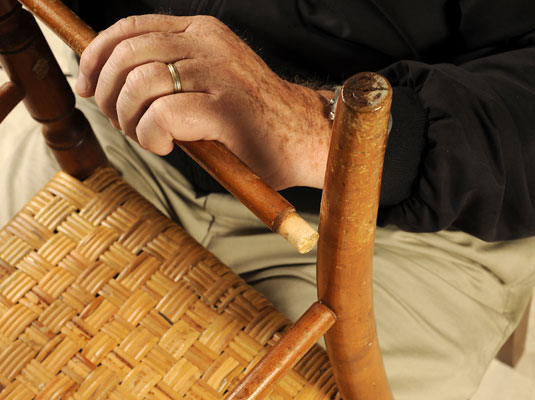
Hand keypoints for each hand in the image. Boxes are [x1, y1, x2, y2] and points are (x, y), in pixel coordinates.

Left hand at [76, 14, 331, 189]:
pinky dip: (150, 136)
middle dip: (106, 94)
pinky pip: (160, 115)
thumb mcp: (210, 78)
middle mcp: (208, 45)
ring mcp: (217, 74)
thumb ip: (171, 70)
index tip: (86, 85)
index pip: (130, 28)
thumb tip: (113, 81)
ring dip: (128, 119)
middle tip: (119, 121)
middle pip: (126, 55)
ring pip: (138, 84)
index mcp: (203, 32)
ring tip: (146, 137)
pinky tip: (166, 146)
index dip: (96, 55)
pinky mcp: (223, 108)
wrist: (303, 137)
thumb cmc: (254, 118)